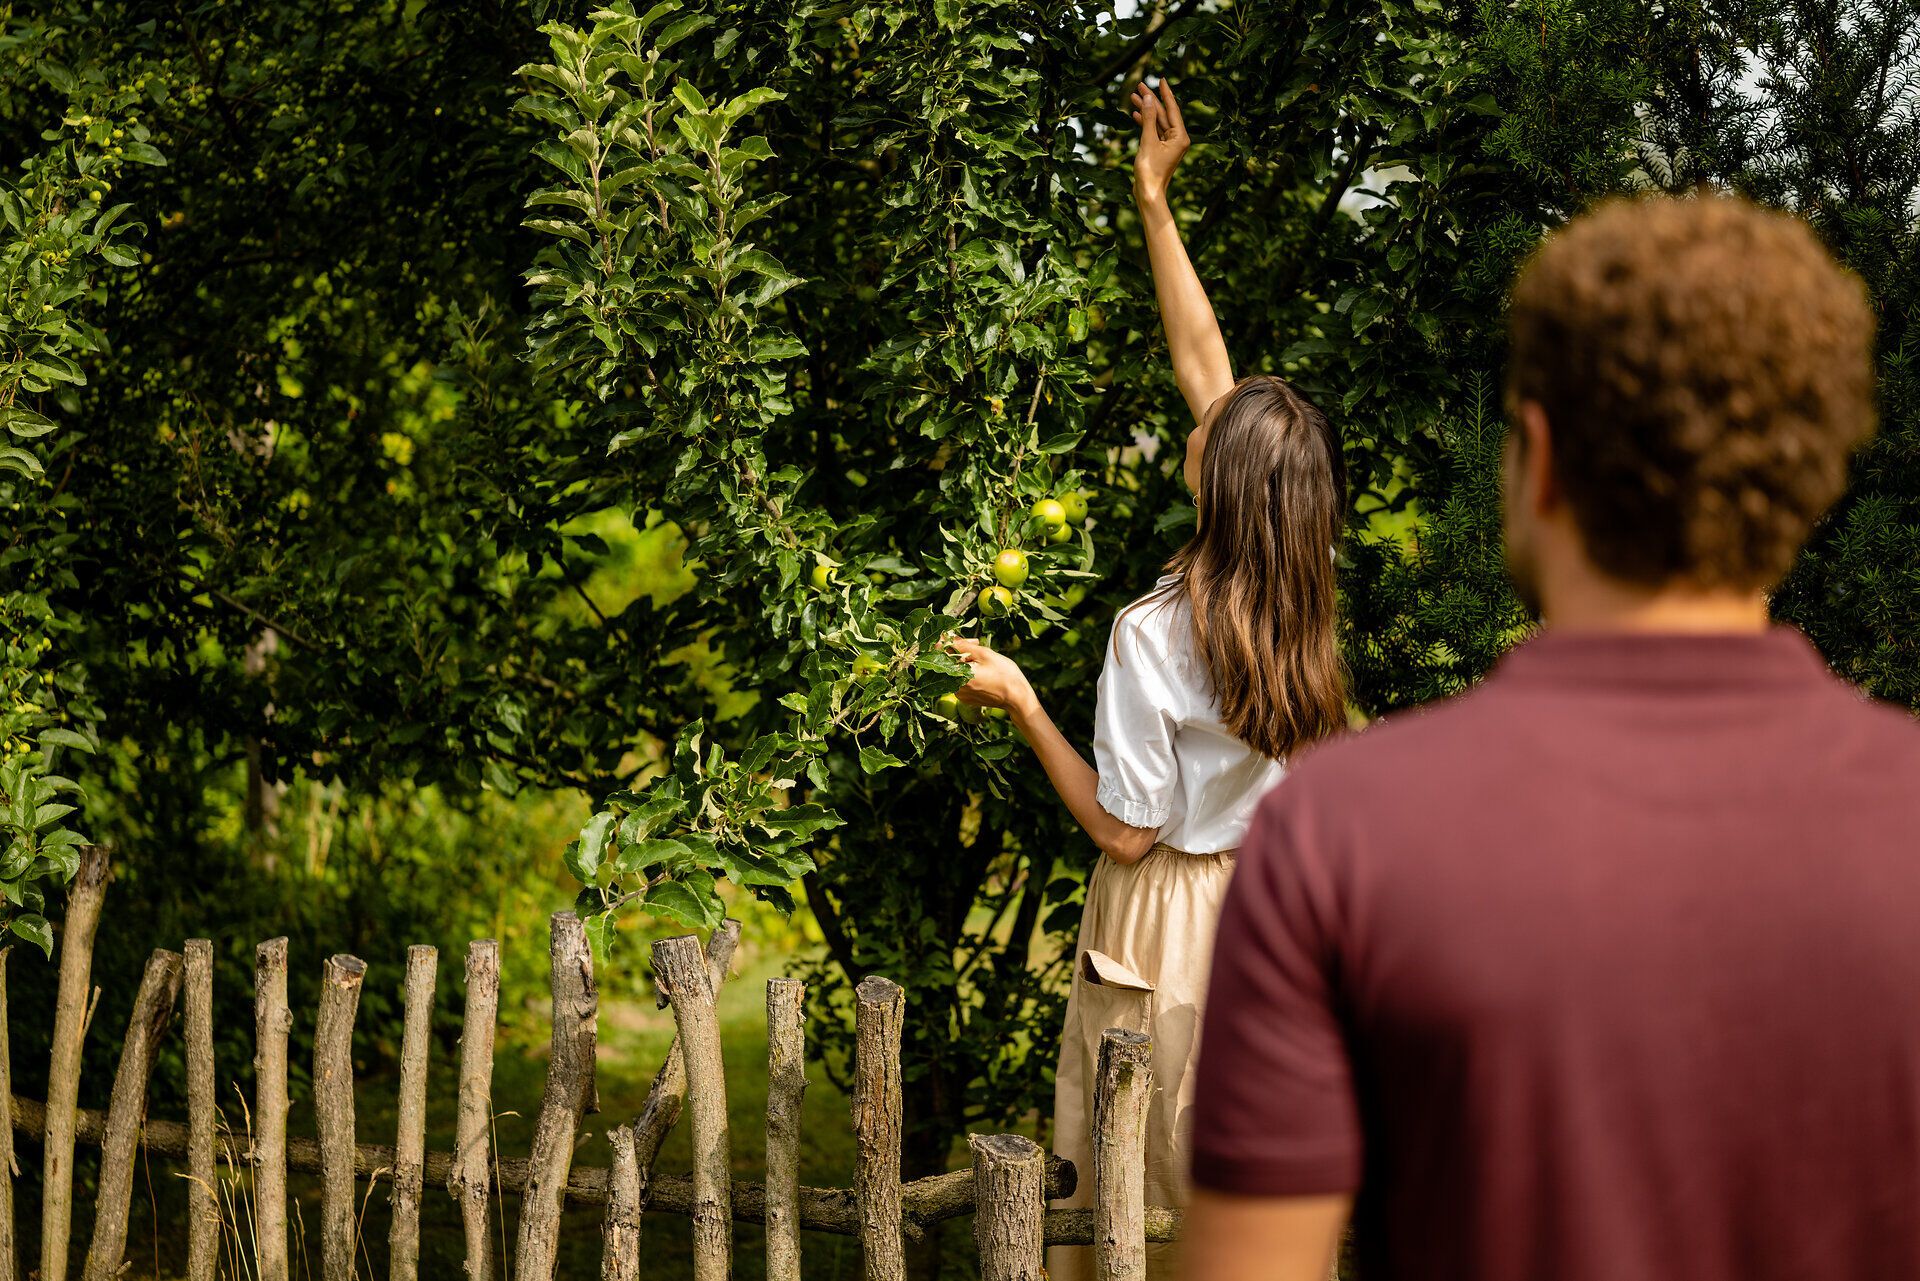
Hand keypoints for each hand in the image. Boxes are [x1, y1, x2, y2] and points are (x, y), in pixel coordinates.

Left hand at [949, 637, 1037, 717]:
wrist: (1017, 697)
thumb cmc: (1004, 674)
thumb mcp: (984, 654)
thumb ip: (962, 645)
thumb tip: (946, 638)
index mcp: (958, 675)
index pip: (940, 655)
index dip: (947, 642)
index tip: (958, 638)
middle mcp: (955, 687)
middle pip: (948, 663)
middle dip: (959, 650)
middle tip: (976, 644)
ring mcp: (960, 695)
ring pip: (955, 671)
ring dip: (965, 661)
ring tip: (982, 657)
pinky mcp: (966, 698)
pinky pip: (961, 681)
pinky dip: (968, 672)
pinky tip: (982, 669)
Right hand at [1131, 78, 1189, 204]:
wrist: (1148, 193)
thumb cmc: (1150, 171)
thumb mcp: (1148, 141)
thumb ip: (1149, 118)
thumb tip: (1149, 98)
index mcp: (1180, 136)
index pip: (1173, 109)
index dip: (1165, 93)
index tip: (1161, 79)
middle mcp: (1178, 139)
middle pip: (1164, 114)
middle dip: (1152, 100)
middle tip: (1140, 85)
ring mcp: (1169, 144)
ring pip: (1157, 121)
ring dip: (1146, 110)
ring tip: (1133, 96)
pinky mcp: (1160, 149)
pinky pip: (1153, 131)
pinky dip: (1145, 123)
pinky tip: (1135, 114)